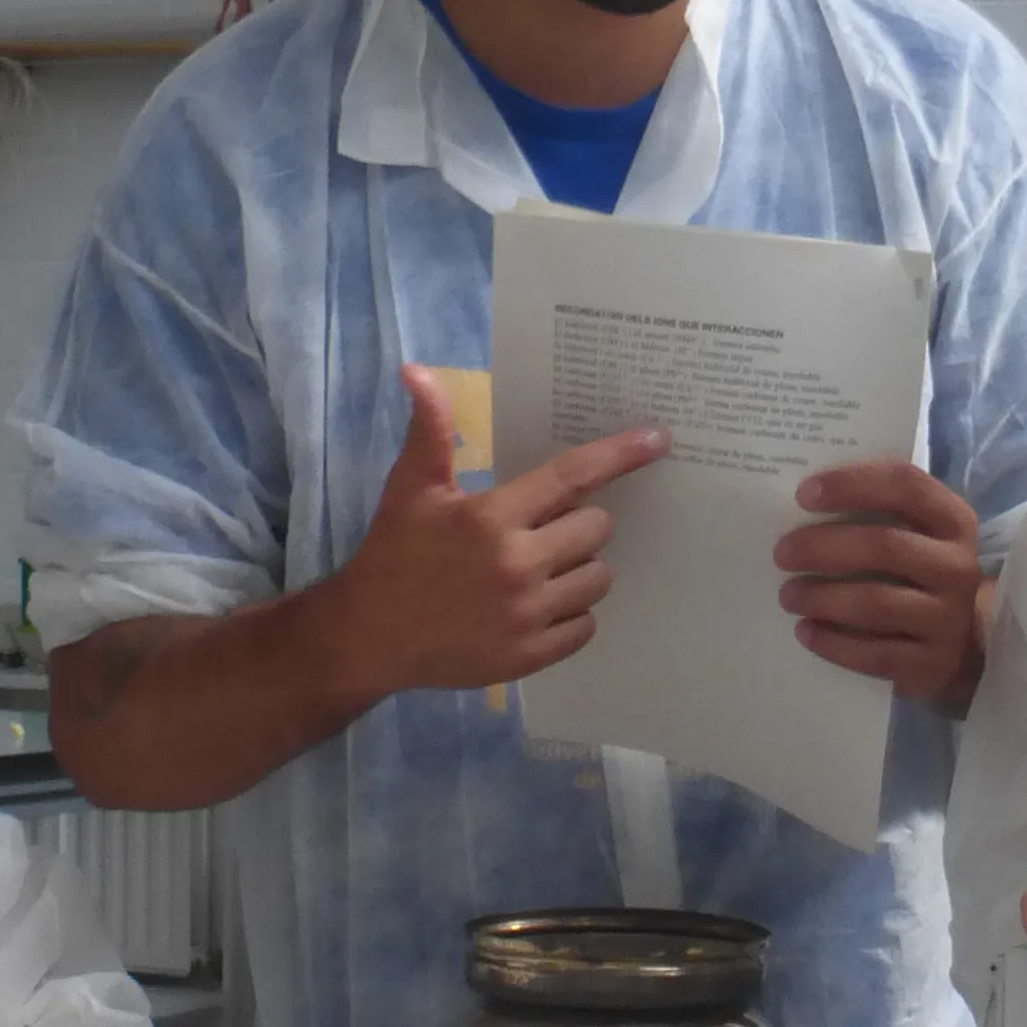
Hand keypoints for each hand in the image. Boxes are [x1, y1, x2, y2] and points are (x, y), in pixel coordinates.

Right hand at [313, 366, 664, 698]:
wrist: (369, 637)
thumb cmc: (394, 555)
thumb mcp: (411, 489)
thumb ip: (431, 431)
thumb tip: (418, 370)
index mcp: (491, 518)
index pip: (572, 476)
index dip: (619, 454)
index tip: (657, 440)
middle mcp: (516, 565)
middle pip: (597, 529)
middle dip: (580, 523)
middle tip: (545, 531)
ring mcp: (527, 615)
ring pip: (599, 578)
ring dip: (581, 568)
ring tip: (543, 569)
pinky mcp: (531, 656)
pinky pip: (586, 626)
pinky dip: (572, 614)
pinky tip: (540, 607)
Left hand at [777, 458, 992, 707]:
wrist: (964, 641)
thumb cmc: (920, 573)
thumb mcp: (918, 535)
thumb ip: (879, 512)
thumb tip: (805, 502)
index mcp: (953, 521)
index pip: (906, 487)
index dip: (853, 485)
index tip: (804, 495)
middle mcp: (956, 567)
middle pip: (884, 546)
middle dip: (824, 547)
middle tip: (783, 553)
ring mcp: (947, 619)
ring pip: (875, 604)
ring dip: (823, 597)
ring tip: (788, 595)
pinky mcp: (930, 664)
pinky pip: (874, 654)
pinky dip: (833, 643)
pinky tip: (805, 631)